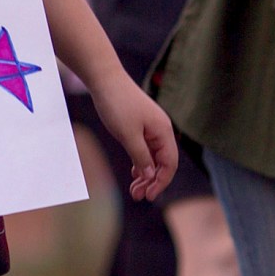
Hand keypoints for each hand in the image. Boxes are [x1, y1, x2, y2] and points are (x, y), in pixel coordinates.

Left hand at [92, 73, 178, 200]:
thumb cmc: (117, 104)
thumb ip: (140, 155)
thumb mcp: (128, 134)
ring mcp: (151, 128)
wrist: (105, 79)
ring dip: (145, 174)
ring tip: (135, 189)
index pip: (170, 164)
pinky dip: (140, 161)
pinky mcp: (140, 125)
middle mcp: (161, 131)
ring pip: (152, 157)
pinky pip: (145, 148)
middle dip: (152, 181)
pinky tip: (135, 173)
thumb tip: (150, 175)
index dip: (161, 181)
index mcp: (164, 132)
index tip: (150, 196)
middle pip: (162, 162)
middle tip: (138, 196)